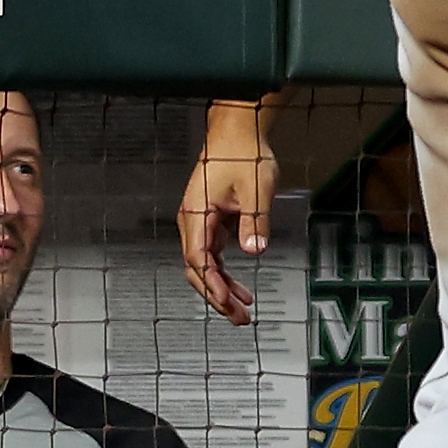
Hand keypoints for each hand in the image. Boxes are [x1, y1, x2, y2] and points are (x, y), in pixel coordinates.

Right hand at [177, 98, 277, 324]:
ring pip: (204, 264)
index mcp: (196, 213)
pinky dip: (224, 272)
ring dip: (221, 287)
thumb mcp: (256, 187)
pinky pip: (212, 254)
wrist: (236, 131)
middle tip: (238, 317)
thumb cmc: (242, 152)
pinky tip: (238, 286)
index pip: (199, 258)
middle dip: (215, 295)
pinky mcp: (209, 220)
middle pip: (197, 268)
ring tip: (241, 309)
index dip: (211, 283)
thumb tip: (254, 249)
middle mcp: (192, 220)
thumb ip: (255, 219)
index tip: (226, 302)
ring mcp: (199, 221)